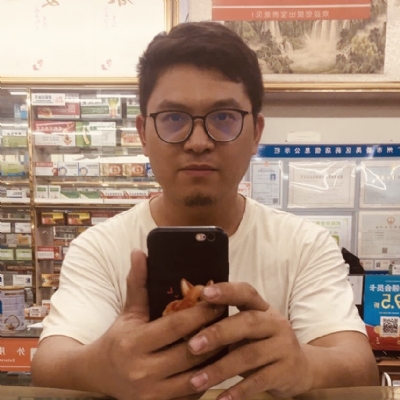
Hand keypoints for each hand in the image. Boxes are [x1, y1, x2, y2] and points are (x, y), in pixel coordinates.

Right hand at [88, 249, 225, 399]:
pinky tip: (218, 363)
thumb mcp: (128, 311)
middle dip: (214, 335)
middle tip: (230, 320)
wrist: (98, 376)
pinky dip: (207, 379)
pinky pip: (192, 394)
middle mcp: (142, 371)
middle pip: (191, 352)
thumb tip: (139, 252)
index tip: (218, 302)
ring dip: (216, 359)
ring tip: (230, 341)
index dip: (200, 313)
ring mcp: (151, 394)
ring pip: (197, 377)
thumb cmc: (117, 339)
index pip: (176, 326)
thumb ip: (138, 283)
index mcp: (134, 343)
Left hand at [186, 282, 312, 399]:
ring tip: (196, 380)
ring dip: (221, 369)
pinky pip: (260, 380)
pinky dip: (239, 391)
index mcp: (262, 308)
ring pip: (250, 355)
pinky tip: (221, 399)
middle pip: (247, 323)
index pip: (246, 292)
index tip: (204, 293)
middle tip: (192, 346)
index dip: (227, 290)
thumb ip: (225, 325)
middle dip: (218, 333)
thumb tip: (184, 329)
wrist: (302, 368)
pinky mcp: (286, 371)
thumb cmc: (262, 344)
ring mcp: (283, 347)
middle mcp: (275, 323)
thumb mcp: (248, 330)